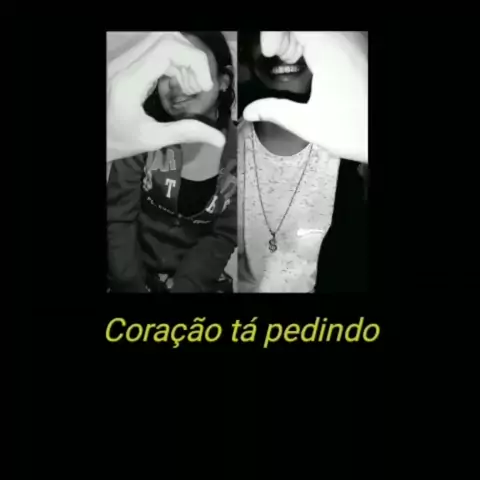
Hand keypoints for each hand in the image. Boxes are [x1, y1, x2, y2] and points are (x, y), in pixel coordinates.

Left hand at [107, 32, 225, 162]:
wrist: (92, 137)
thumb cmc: (116, 141)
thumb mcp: (152, 139)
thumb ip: (186, 133)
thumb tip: (220, 139)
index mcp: (130, 81)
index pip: (167, 48)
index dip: (194, 61)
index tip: (205, 86)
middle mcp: (124, 63)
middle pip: (166, 38)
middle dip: (191, 59)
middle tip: (198, 86)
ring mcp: (122, 61)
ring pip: (160, 42)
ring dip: (182, 61)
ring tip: (188, 89)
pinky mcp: (124, 64)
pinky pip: (153, 51)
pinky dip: (172, 64)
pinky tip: (175, 87)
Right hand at [244, 32, 367, 162]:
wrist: (384, 136)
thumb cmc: (356, 130)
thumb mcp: (308, 123)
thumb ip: (275, 111)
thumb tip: (251, 111)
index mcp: (329, 50)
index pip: (294, 23)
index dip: (274, 35)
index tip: (269, 55)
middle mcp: (344, 40)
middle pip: (304, 25)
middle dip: (284, 37)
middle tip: (277, 60)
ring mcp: (355, 43)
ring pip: (318, 30)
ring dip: (299, 40)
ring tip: (292, 64)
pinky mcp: (360, 51)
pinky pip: (332, 37)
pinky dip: (315, 45)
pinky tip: (311, 69)